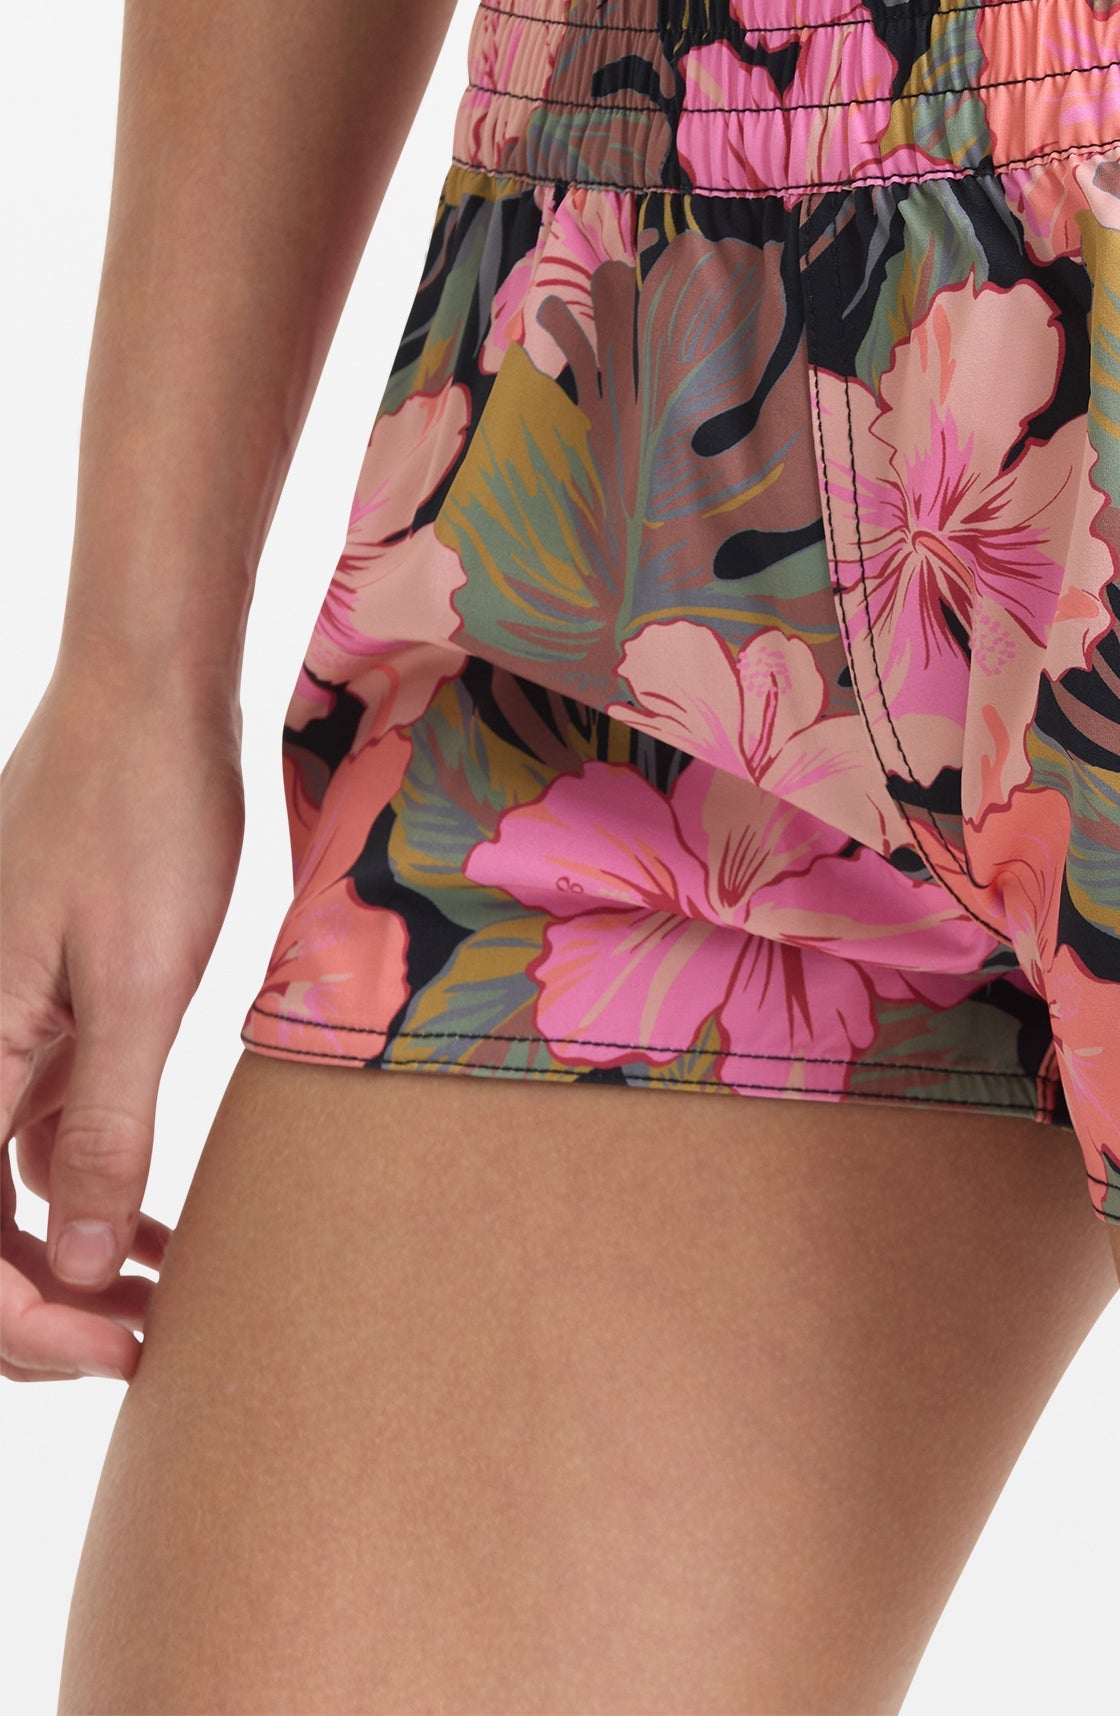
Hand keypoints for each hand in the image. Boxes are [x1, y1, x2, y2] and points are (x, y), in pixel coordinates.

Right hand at [1, 662, 239, 1379]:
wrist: (145, 702)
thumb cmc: (141, 822)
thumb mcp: (141, 986)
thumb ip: (103, 1131)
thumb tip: (78, 1270)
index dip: (26, 1326)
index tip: (120, 1352)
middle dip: (40, 1312)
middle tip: (144, 1347)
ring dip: (65, 1262)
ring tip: (158, 1306)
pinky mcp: (31, 1013)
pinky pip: (30, 1134)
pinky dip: (83, 1192)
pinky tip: (154, 1229)